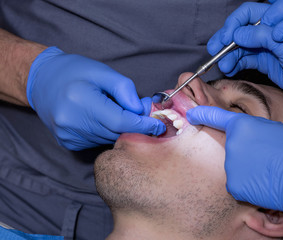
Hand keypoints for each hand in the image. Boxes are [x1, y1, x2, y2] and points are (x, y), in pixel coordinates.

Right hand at [27, 47, 164, 149]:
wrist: (42, 81)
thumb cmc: (75, 72)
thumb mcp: (103, 72)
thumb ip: (125, 90)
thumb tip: (141, 111)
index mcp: (81, 101)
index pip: (120, 122)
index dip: (143, 125)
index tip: (159, 126)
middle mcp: (72, 123)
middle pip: (116, 132)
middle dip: (134, 125)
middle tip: (139, 110)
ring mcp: (68, 135)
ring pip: (108, 138)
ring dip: (119, 128)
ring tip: (113, 109)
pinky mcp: (68, 142)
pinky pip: (97, 141)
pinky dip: (106, 132)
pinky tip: (100, 118)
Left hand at [187, 106, 282, 236]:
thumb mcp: (275, 129)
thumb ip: (253, 130)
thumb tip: (247, 137)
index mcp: (242, 125)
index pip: (215, 117)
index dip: (202, 114)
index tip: (192, 114)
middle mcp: (231, 143)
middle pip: (232, 147)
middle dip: (244, 151)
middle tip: (266, 157)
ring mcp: (230, 166)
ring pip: (235, 166)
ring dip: (247, 168)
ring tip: (268, 170)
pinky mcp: (233, 185)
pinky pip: (237, 182)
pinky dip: (248, 184)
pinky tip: (263, 183)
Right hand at [208, 4, 282, 136]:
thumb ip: (263, 37)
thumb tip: (237, 34)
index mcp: (277, 23)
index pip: (247, 15)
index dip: (232, 25)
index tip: (224, 39)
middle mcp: (269, 33)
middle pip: (239, 31)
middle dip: (225, 41)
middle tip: (214, 53)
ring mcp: (266, 48)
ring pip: (240, 47)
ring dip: (228, 56)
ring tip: (224, 67)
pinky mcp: (265, 62)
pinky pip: (245, 59)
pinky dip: (235, 64)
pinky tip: (230, 69)